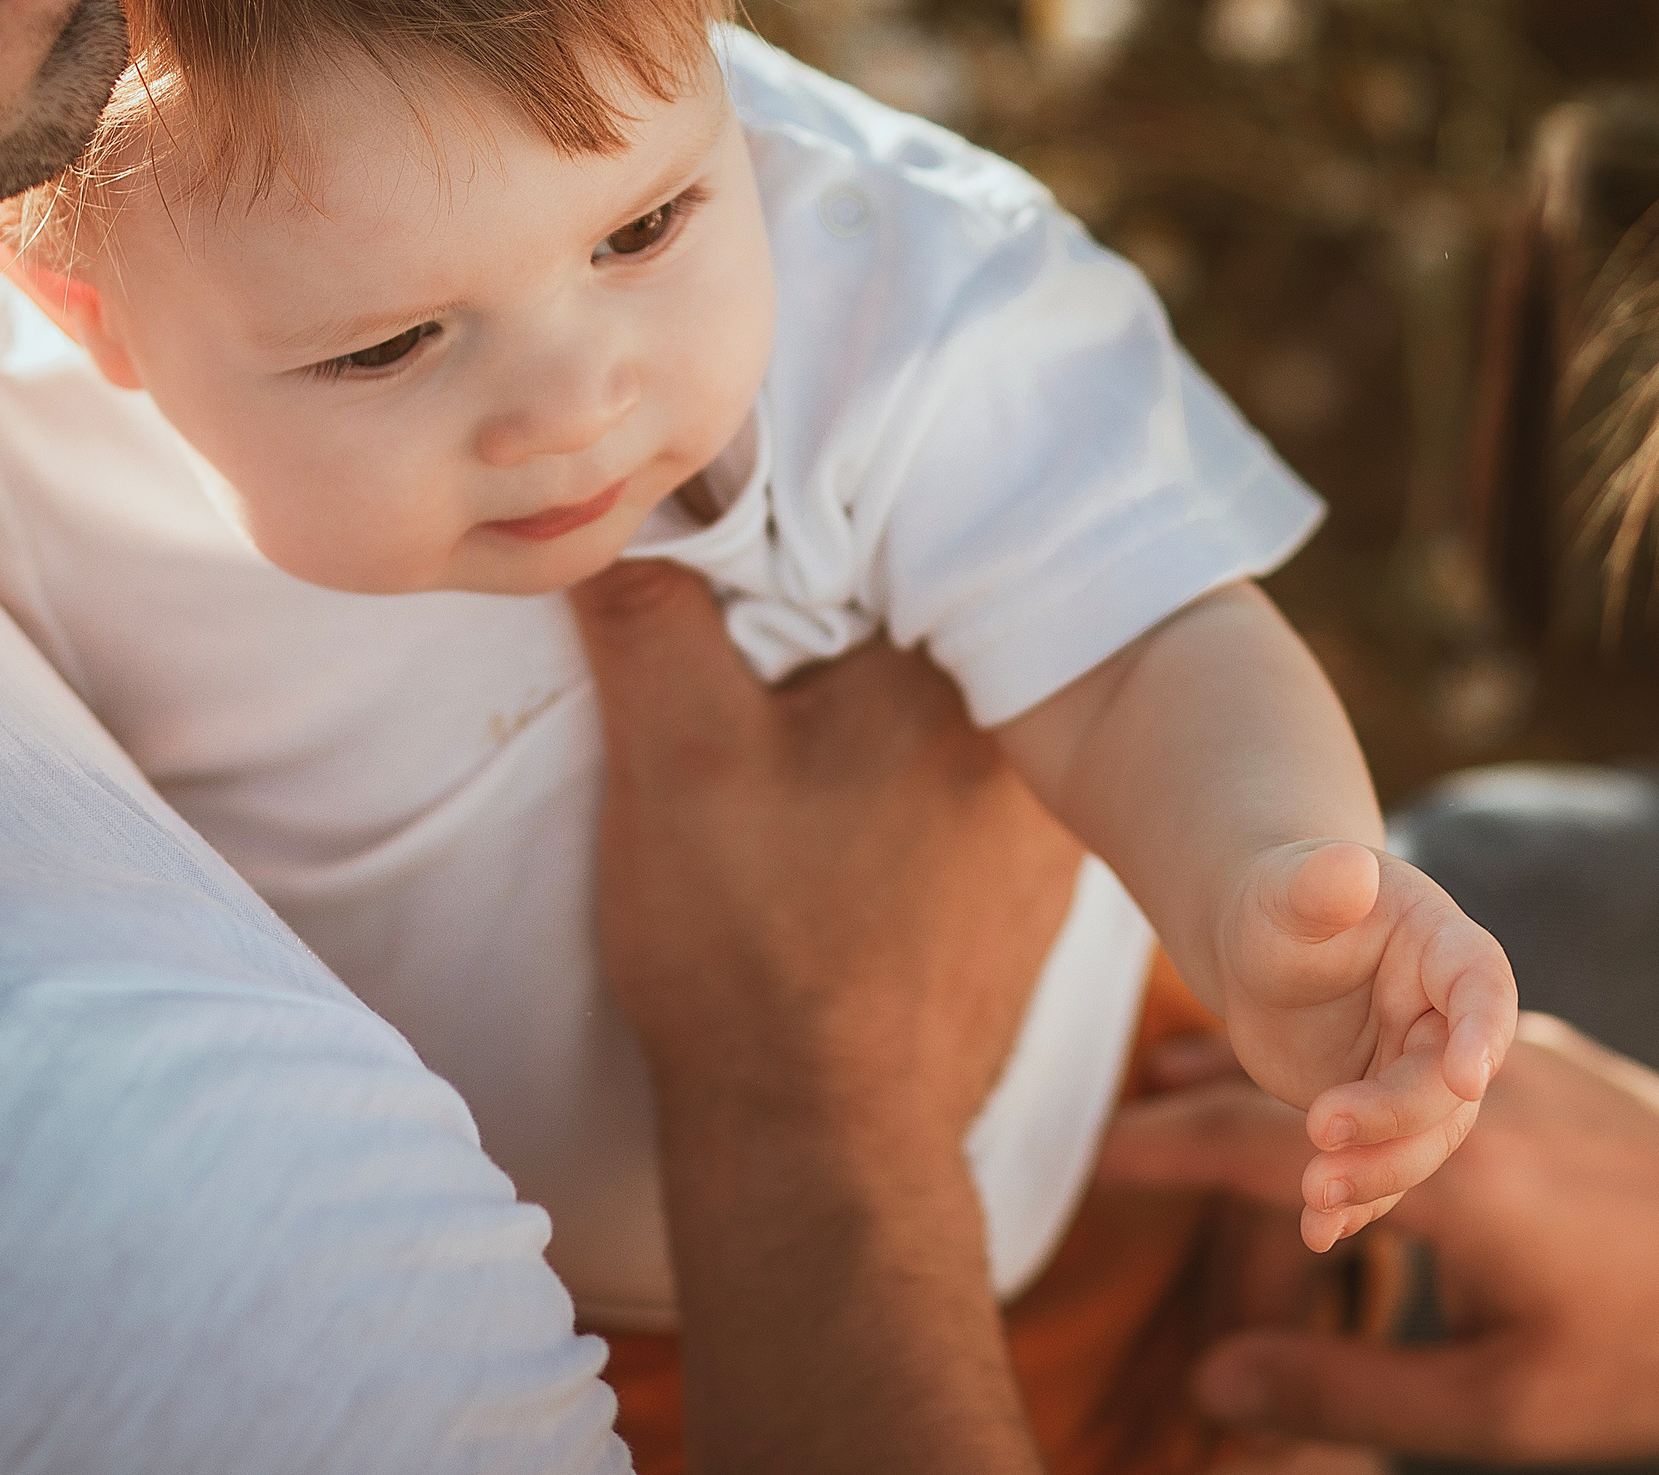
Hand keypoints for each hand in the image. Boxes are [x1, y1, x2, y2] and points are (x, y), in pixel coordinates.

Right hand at [574, 559, 1080, 1148]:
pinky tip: (844, 821)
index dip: (811, 530)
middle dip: (847, 624)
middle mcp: (1035, 750)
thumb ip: (649, 614)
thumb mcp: (673, 754)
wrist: (823, 1145)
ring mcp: (1041, 836)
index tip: (745, 540)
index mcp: (968, 679)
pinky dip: (902, 790)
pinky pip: (961, 800)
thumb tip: (617, 513)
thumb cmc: (755, 944)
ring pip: (949, 720)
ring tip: (798, 726)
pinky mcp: (1022, 906)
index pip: (900, 540)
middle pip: (928, 633)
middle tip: (761, 633)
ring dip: (880, 714)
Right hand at [1101, 1015, 1658, 1463]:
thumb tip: (1216, 1384)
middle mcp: (1474, 1094)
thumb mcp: (1496, 1402)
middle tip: (1129, 1103)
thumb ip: (1346, 1389)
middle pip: (1302, 1074)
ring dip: (1279, 1060)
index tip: (1102, 1156)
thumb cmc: (1652, 1350)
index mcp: (1447, 1178)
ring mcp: (1520, 1060)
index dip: (1172, 1150)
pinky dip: (1350, 1052)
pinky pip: (1420, 1035)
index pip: (1267, 1145)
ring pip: (1362, 1041)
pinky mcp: (1555, 1056)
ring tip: (1200, 1071)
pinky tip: (1333, 1085)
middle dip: (1205, 1092)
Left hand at [1217, 840, 1517, 1248]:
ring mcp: (1419, 1074)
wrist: (1262, 949)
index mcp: (1444, 948)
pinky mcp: (1387, 1120)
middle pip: (1448, 1083)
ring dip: (1377, 1173)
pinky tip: (1318, 1234)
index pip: (1483, 988)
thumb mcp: (1285, 890)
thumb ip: (1318, 883)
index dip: (1483, 1032)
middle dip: (1395, 1118)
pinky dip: (1356, 1206)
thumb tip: (1349, 867)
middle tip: (1320, 1128)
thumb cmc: (1280, 904)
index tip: (1467, 1075)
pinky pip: (1385, 1170)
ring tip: (1315, 1196)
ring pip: (1424, 1140)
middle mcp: (1447, 1019)